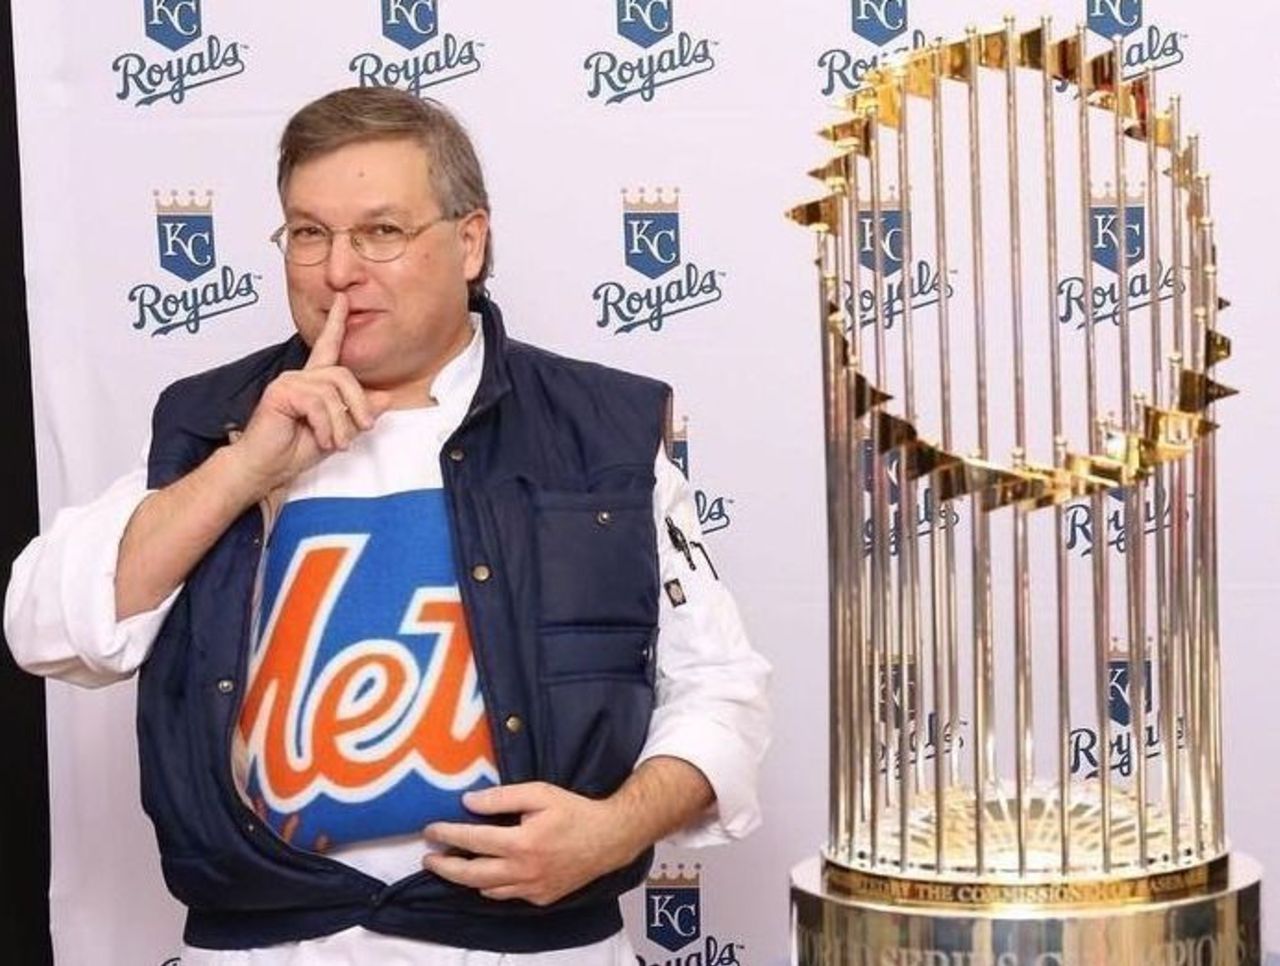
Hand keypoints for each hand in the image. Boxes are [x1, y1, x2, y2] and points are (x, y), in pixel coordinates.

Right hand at [228, 294, 390, 495]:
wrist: (265, 468)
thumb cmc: (293, 451)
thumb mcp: (337, 432)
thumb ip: (358, 414)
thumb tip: (386, 397)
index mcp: (313, 383)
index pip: (328, 346)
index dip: (336, 322)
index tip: (343, 299)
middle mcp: (301, 377)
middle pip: (344, 375)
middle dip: (359, 404)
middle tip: (363, 429)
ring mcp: (289, 382)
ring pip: (332, 392)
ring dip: (341, 423)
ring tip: (336, 443)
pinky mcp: (281, 392)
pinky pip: (317, 403)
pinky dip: (326, 425)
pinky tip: (321, 439)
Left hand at [422, 782, 640, 906]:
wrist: (610, 838)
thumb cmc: (575, 810)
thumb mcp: (540, 793)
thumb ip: (502, 798)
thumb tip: (468, 802)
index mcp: (521, 843)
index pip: (473, 841)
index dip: (448, 835)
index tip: (430, 830)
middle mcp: (523, 871)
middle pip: (472, 875)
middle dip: (445, 868)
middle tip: (428, 859)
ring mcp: (532, 889)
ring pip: (487, 890)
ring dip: (466, 879)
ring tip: (452, 866)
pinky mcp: (541, 898)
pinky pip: (508, 895)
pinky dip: (492, 886)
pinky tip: (487, 875)